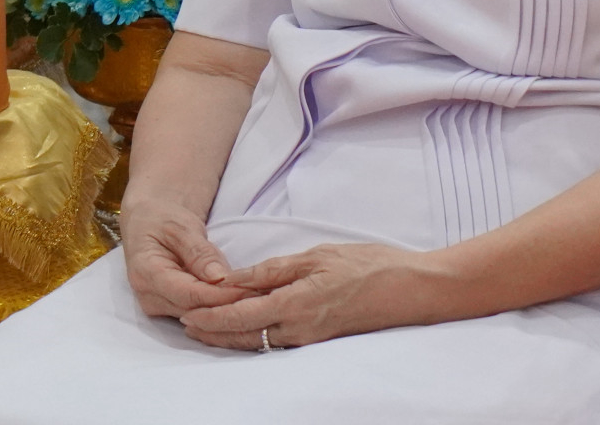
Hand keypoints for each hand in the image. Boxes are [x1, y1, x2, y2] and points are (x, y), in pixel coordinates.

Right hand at [120, 201, 250, 318]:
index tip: (249, 290)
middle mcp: (148, 296)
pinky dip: (218, 307)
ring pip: (197, 316)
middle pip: (193, 310)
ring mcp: (156, 306)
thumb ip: (199, 253)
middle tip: (262, 295)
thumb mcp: (182, 227)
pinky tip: (241, 300)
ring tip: (257, 297)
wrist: (148, 224)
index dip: (220, 295)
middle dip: (227, 304)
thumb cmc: (164, 220)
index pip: (188, 294)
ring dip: (225, 308)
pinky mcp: (169, 309)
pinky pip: (197, 313)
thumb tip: (218, 277)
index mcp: (146, 273)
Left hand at [176, 242, 449, 350]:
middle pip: (243, 337)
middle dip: (212, 332)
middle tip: (186, 323)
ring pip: (258, 343)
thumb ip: (274, 270)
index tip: (186, 311)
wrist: (413, 290)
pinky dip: (254, 335)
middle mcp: (298, 330)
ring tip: (207, 328)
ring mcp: (309, 338)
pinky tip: (247, 327)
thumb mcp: (319, 256)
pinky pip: (277, 342)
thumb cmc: (371, 266)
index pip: (239, 317)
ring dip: (229, 337)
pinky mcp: (320, 338)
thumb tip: (235, 279)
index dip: (209, 317)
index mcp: (295, 306)